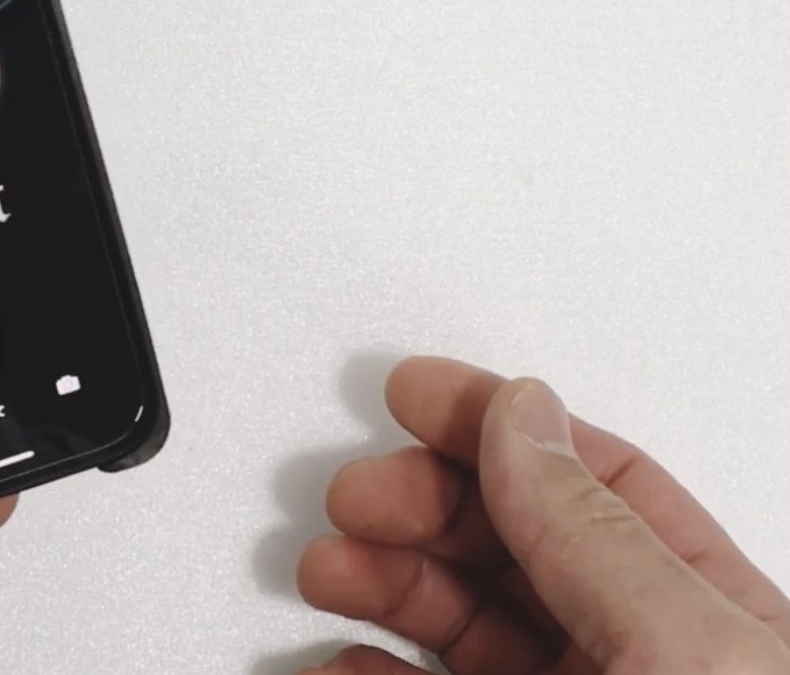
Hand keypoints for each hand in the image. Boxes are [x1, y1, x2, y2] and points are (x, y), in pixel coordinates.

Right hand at [296, 357, 789, 674]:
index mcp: (710, 620)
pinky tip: (341, 658)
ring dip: (379, 580)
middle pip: (507, 542)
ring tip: (327, 567)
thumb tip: (523, 414)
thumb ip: (598, 534)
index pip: (592, 483)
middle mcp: (636, 661)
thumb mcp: (687, 654)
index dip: (496, 424)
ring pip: (457, 620)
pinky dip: (364, 669)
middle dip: (417, 501)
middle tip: (356, 493)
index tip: (414, 391)